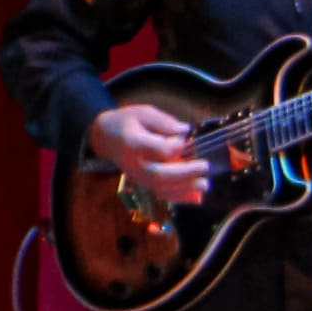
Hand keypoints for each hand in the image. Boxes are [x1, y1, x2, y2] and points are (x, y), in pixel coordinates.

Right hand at [90, 99, 210, 205]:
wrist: (106, 138)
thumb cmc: (127, 123)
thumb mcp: (142, 112)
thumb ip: (163, 121)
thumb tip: (184, 131)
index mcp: (134, 143)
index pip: (157, 149)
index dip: (175, 146)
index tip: (185, 139)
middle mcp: (135, 164)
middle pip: (160, 175)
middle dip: (185, 173)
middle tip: (204, 166)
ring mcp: (139, 177)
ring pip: (162, 188)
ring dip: (185, 189)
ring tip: (205, 184)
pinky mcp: (145, 183)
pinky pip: (162, 194)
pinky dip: (180, 198)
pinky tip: (197, 198)